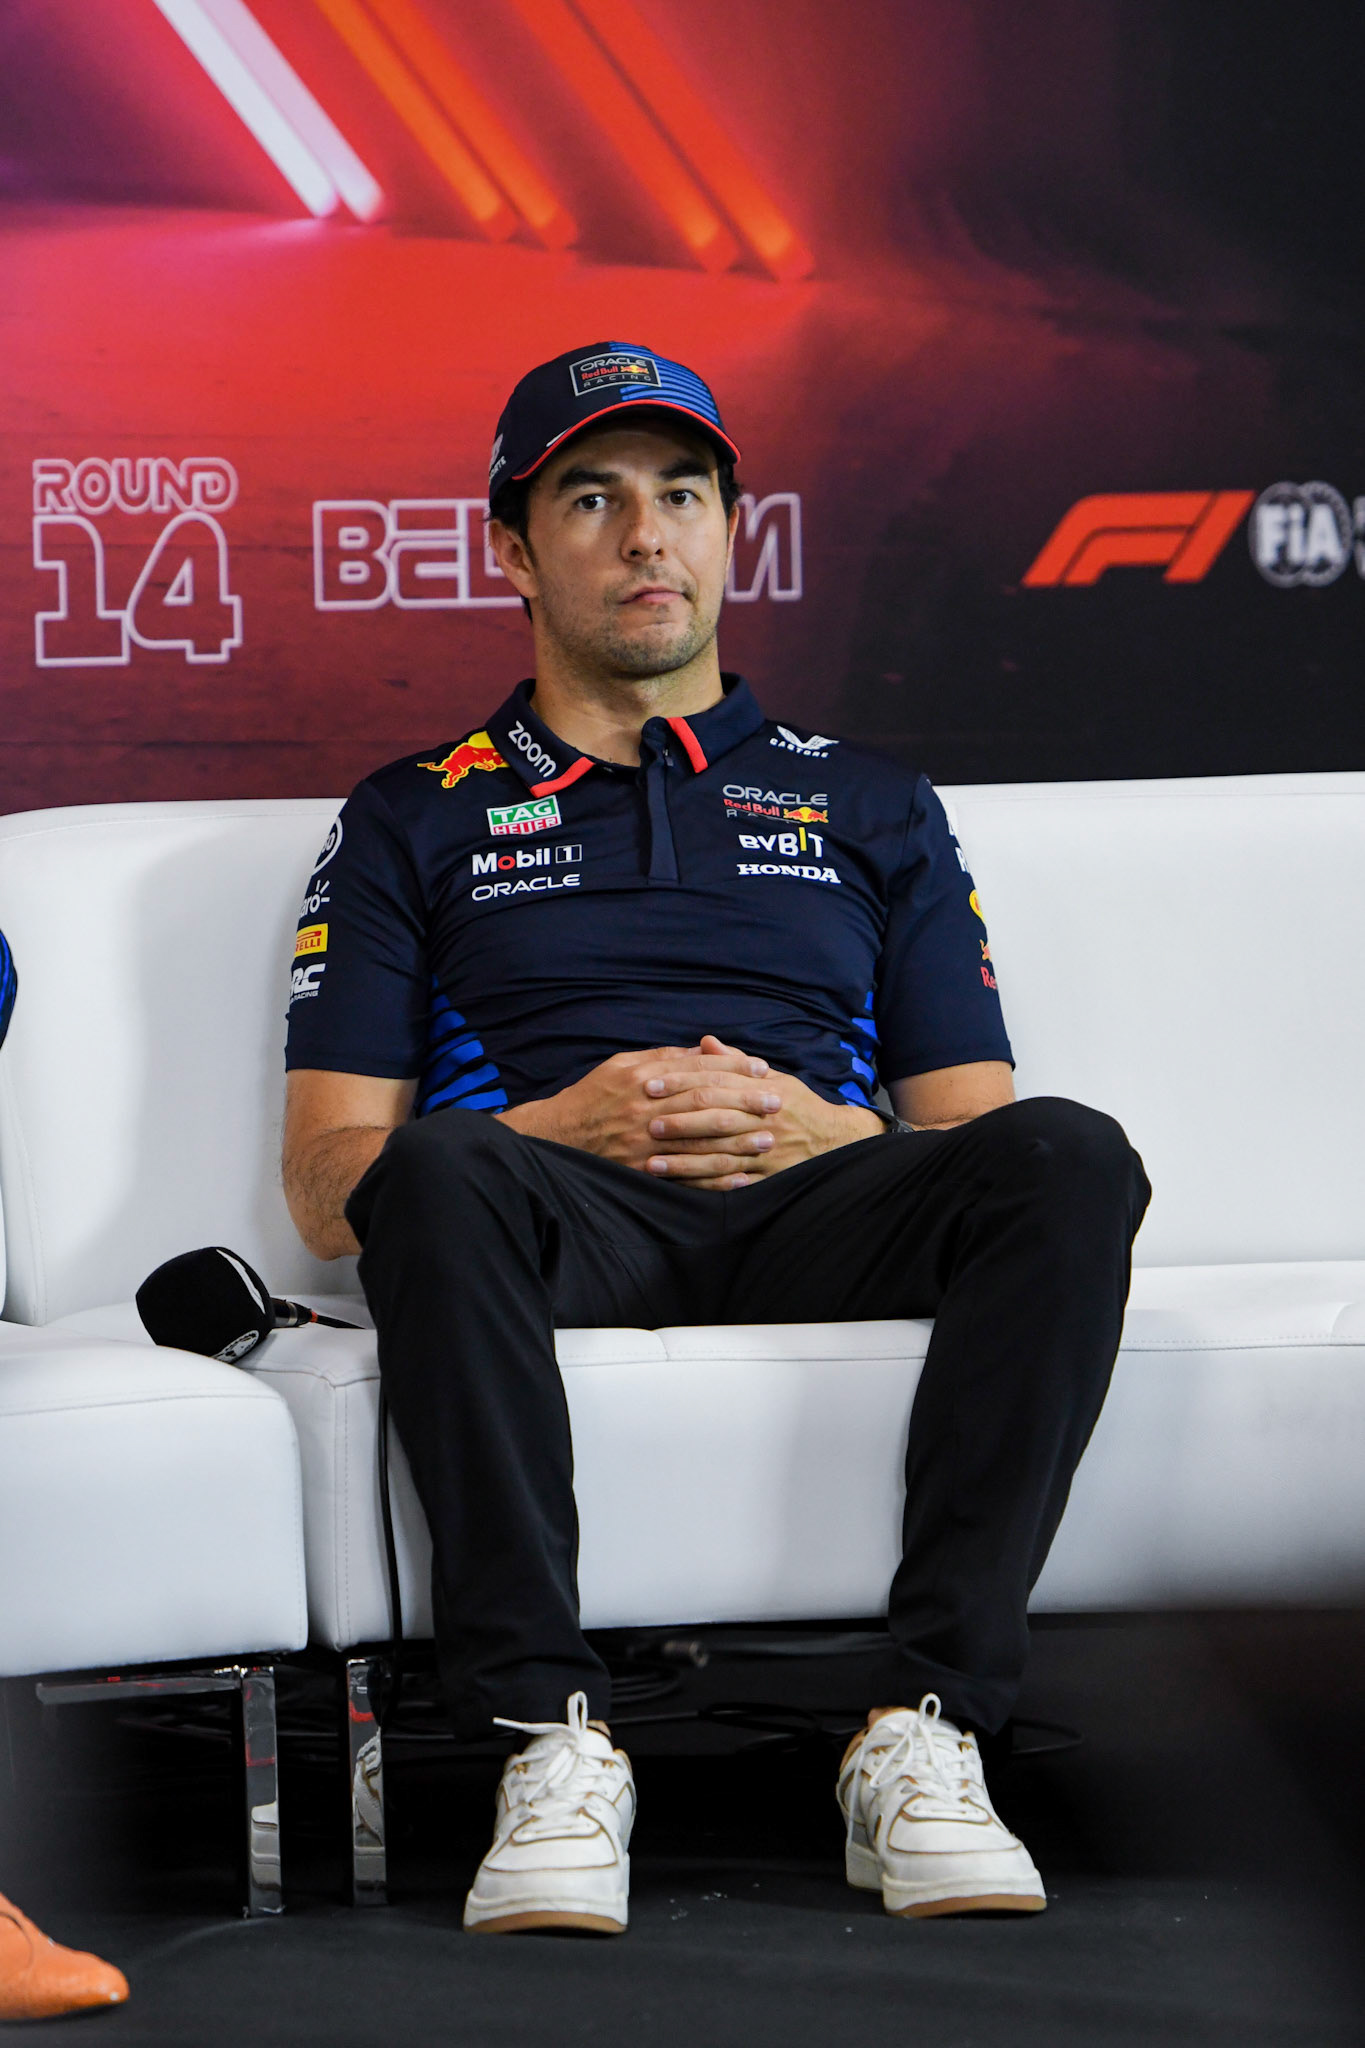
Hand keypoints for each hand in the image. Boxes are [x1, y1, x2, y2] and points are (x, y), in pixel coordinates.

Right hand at [496, 1044, 784, 1182]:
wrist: (560, 1135)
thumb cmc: (595, 1095)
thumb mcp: (622, 1064)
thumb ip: (663, 1057)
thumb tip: (702, 1050)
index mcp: (642, 1077)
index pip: (696, 1069)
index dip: (732, 1067)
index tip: (761, 1068)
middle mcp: (645, 1109)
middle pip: (704, 1103)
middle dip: (744, 1102)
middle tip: (776, 1101)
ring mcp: (645, 1143)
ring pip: (700, 1142)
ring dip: (738, 1141)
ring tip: (768, 1139)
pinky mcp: (643, 1172)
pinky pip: (687, 1177)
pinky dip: (716, 1179)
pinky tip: (742, 1177)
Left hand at [643, 1035, 883, 1185]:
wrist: (834, 1140)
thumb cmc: (796, 1104)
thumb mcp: (773, 1077)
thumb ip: (735, 1063)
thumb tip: (705, 1042)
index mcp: (762, 1090)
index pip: (715, 1083)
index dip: (680, 1083)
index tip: (650, 1086)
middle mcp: (764, 1119)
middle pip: (715, 1119)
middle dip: (679, 1123)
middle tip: (647, 1124)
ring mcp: (766, 1151)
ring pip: (719, 1155)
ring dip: (684, 1161)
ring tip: (652, 1163)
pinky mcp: (768, 1177)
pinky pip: (733, 1183)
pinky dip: (706, 1185)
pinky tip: (681, 1187)